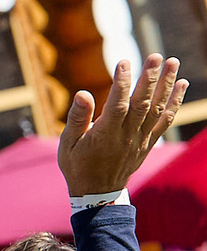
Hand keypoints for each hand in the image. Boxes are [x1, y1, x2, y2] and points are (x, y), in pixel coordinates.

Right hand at [60, 55, 186, 196]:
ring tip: (173, 63)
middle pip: (142, 102)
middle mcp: (126, 135)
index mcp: (105, 134)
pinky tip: (181, 85)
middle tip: (156, 56)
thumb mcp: (68, 145)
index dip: (122, 82)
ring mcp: (140, 138)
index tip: (124, 62)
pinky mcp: (148, 141)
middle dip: (150, 78)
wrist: (97, 194)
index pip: (117, 104)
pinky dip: (175, 102)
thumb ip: (77, 119)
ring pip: (157, 108)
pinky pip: (165, 120)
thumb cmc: (78, 166)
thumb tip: (83, 94)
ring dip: (167, 84)